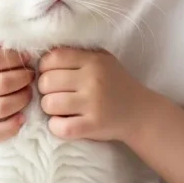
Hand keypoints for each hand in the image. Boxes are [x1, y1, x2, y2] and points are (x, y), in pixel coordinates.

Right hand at [0, 44, 34, 141]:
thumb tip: (13, 32)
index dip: (15, 58)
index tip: (27, 57)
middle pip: (1, 84)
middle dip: (23, 79)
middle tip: (31, 76)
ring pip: (0, 107)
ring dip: (21, 100)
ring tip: (29, 93)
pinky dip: (10, 128)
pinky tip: (22, 118)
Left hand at [37, 47, 152, 141]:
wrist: (140, 112)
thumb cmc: (116, 84)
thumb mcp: (102, 60)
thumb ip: (78, 55)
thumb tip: (43, 58)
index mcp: (94, 61)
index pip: (54, 58)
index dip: (44, 67)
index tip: (50, 74)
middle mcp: (93, 80)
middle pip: (47, 81)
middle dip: (45, 89)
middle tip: (55, 93)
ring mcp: (93, 104)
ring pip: (49, 104)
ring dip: (49, 108)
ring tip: (60, 108)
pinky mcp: (93, 126)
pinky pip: (60, 127)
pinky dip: (56, 126)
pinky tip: (63, 122)